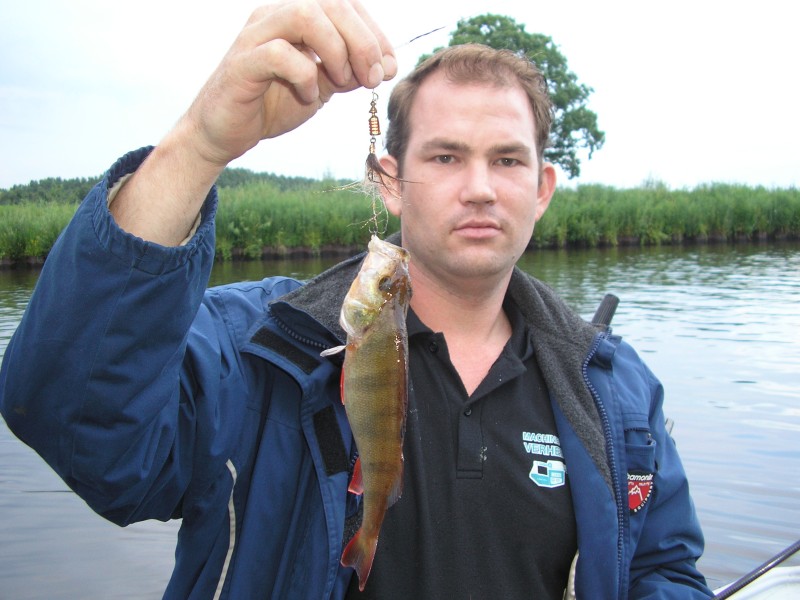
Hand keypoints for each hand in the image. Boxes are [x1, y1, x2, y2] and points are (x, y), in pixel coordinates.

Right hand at [186, 0, 396, 167]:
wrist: (226, 133)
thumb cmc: (272, 104)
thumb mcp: (320, 86)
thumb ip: (347, 72)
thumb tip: (384, 66)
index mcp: (296, 17)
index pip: (344, 3)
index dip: (374, 32)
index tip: (390, 67)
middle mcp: (274, 16)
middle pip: (329, 2)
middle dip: (362, 41)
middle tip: (373, 78)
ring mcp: (256, 36)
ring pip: (305, 15)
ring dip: (336, 49)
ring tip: (342, 81)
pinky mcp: (242, 63)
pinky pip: (278, 54)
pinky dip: (304, 74)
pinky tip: (309, 95)